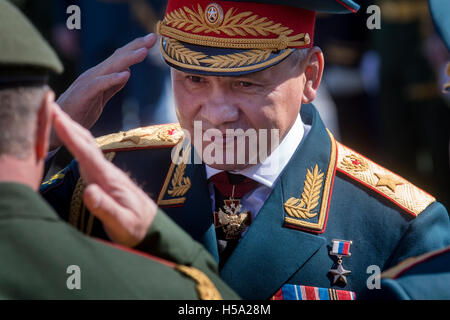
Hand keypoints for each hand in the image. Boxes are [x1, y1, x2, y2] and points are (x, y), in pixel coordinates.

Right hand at [50, 33, 157, 149]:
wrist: (58, 126)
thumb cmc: (79, 112)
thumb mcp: (100, 98)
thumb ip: (112, 86)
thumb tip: (125, 74)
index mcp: (100, 76)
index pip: (120, 58)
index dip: (135, 48)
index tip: (152, 40)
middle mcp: (94, 75)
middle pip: (118, 58)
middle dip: (136, 46)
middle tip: (152, 37)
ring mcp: (88, 83)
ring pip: (111, 67)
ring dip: (128, 59)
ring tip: (143, 52)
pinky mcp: (84, 94)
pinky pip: (100, 84)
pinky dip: (112, 79)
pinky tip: (125, 75)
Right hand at [51, 103, 157, 246]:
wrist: (151, 228)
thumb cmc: (137, 227)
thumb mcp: (122, 223)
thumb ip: (106, 208)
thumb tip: (89, 191)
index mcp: (109, 178)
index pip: (86, 152)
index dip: (70, 134)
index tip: (57, 116)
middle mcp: (106, 170)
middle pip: (85, 141)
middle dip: (67, 123)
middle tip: (48, 103)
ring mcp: (104, 172)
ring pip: (85, 145)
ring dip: (70, 128)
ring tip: (54, 114)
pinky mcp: (102, 177)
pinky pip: (85, 154)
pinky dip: (74, 141)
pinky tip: (69, 138)